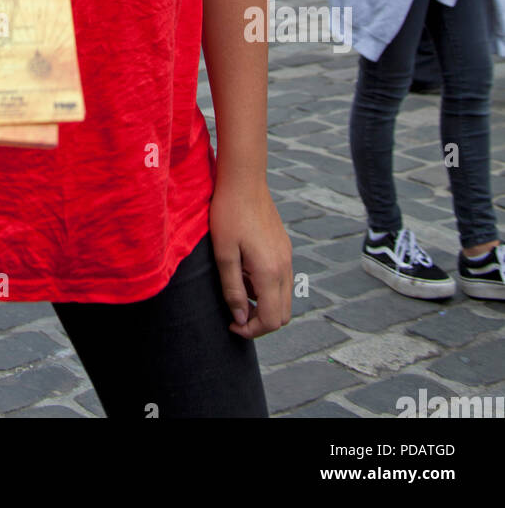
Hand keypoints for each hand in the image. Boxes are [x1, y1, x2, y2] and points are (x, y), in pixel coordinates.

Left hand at [209, 178, 291, 339]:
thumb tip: (241, 319)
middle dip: (260, 322)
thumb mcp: (224, 253)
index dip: (251, 330)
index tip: (231, 324)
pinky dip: (267, 288)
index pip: (272, 320)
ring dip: (263, 304)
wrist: (244, 180)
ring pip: (284, 298)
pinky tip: (245, 271)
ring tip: (237, 289)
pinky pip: (282, 279)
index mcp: (270, 272)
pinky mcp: (284, 247)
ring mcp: (287, 256)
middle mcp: (285, 267)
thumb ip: (233, 289)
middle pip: (283, 314)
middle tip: (235, 313)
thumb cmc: (229, 213)